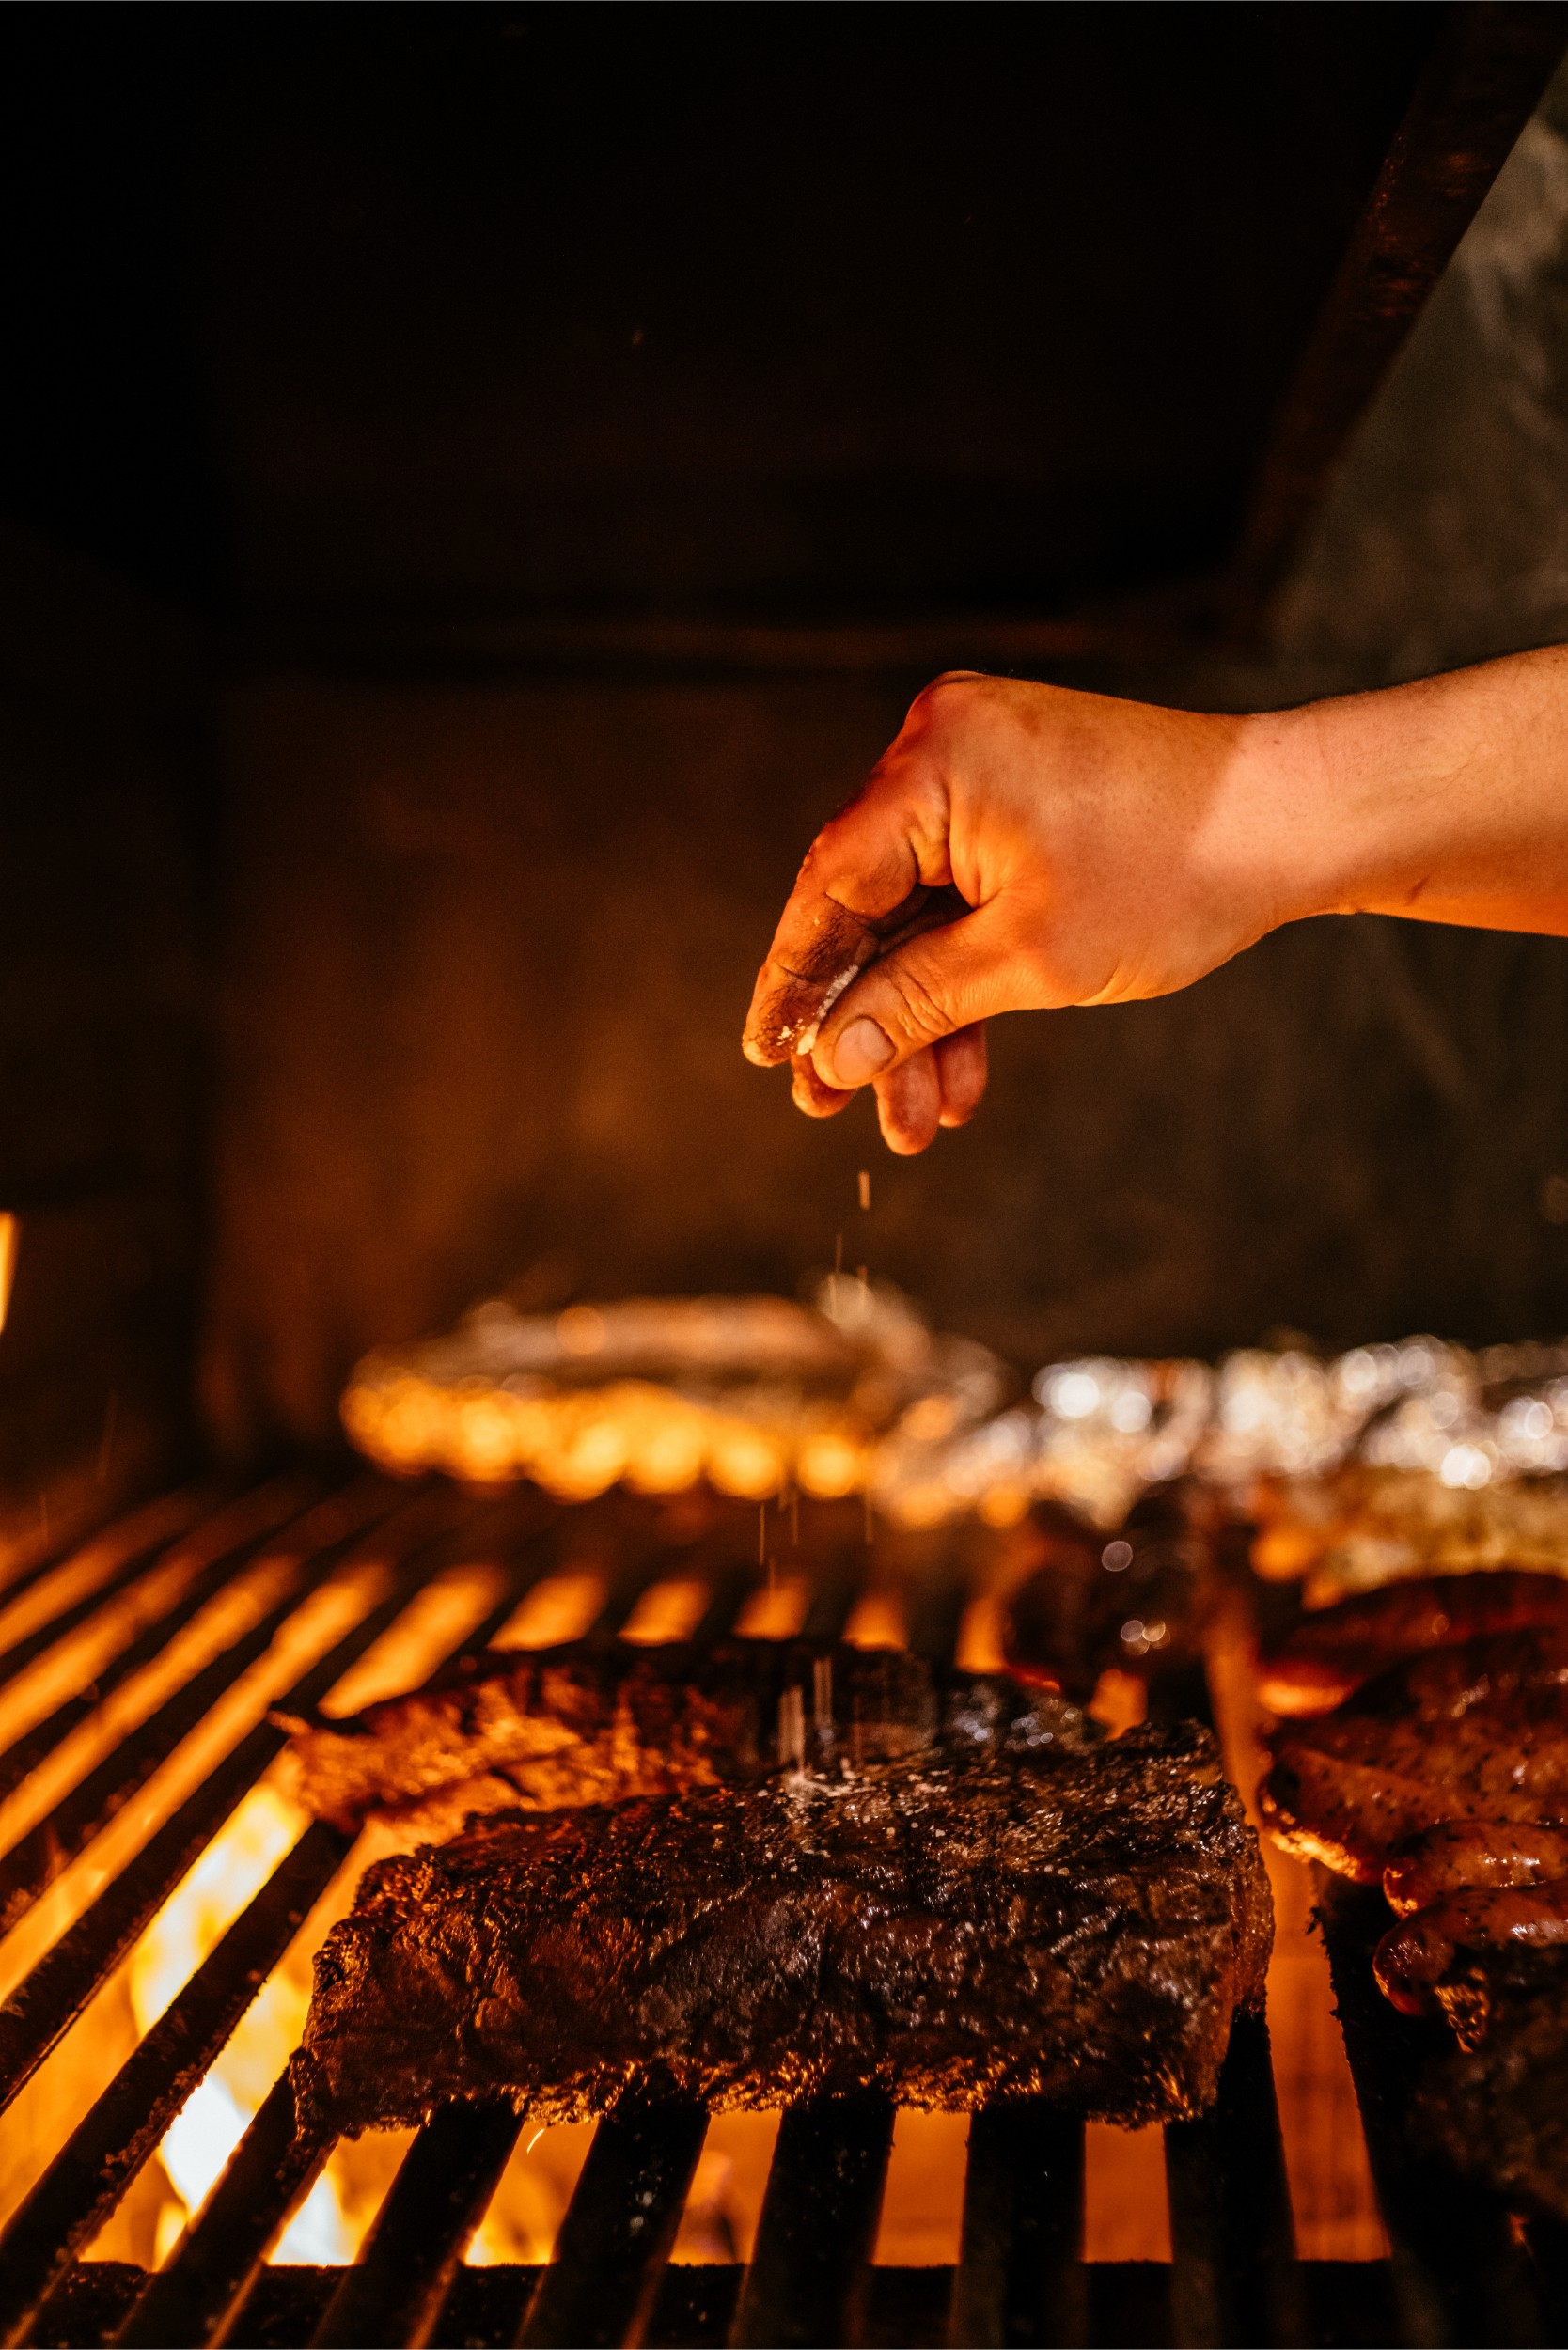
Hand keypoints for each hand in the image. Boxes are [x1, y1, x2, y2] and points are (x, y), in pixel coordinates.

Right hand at [742, 671, 1303, 1151]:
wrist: (1297, 820)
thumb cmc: (1174, 873)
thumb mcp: (1027, 960)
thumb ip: (911, 1006)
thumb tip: (828, 1056)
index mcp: (934, 764)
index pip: (831, 888)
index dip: (796, 983)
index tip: (769, 1057)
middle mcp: (944, 748)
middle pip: (872, 906)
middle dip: (868, 1019)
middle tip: (837, 1109)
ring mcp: (986, 769)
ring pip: (923, 914)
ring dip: (922, 1015)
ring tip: (919, 1118)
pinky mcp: (1023, 796)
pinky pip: (967, 893)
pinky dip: (966, 973)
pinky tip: (962, 1066)